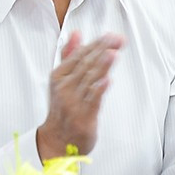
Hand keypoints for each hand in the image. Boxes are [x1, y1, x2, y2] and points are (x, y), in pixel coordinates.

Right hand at [38, 33, 122, 157]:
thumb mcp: (61, 79)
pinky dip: (99, 90)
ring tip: (112, 53)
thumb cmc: (62, 108)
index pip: (79, 55)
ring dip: (101, 66)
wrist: (57, 140)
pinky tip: (107, 80)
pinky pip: (92, 102)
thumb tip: (76, 34)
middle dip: (102, 51)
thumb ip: (69, 55)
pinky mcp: (83, 118)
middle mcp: (65, 88)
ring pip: (89, 81)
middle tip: (117, 40)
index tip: (110, 36)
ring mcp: (73, 103)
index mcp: (59, 76)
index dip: (96, 44)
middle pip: (86, 65)